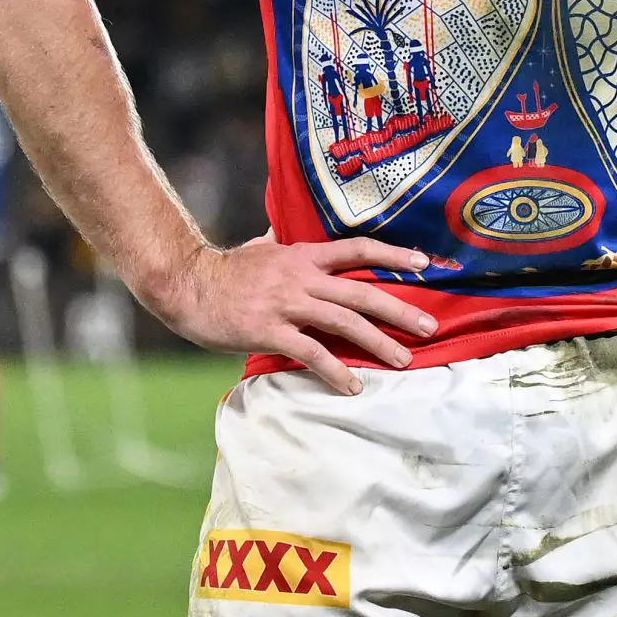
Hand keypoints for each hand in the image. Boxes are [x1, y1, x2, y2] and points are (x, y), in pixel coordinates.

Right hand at [147, 235, 441, 396]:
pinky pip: (311, 352)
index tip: (425, 263)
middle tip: (430, 327)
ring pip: (344, 322)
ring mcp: (287, 303)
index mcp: (304, 256)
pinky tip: (352, 386)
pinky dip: (335, 370)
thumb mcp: (261, 248)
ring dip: (378, 342)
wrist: (186, 284)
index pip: (358, 249)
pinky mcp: (270, 330)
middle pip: (362, 291)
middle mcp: (302, 277)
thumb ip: (282, 243)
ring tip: (404, 360)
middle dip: (400, 310)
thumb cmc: (224, 269)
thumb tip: (286, 230)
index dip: (393, 254)